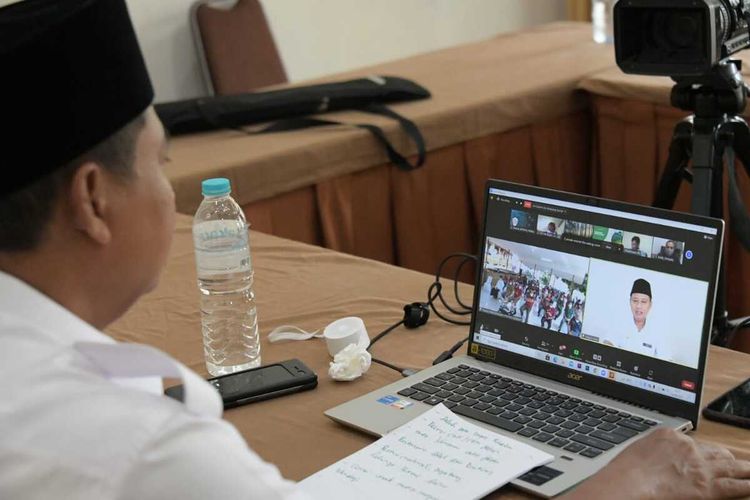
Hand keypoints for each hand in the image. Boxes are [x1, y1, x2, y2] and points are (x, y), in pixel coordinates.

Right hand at [561, 428, 749, 498]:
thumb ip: (655, 455)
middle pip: (718, 452)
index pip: (697, 444)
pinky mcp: (708, 486)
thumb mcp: (638, 453)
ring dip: (745, 470)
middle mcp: (688, 447)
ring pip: (732, 467)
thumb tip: (662, 464)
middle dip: (728, 461)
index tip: (710, 460)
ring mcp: (700, 466)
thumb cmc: (623, 475)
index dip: (706, 455)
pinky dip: (748, 484)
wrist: (625, 485)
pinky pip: (737, 485)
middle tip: (740, 467)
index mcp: (669, 437)